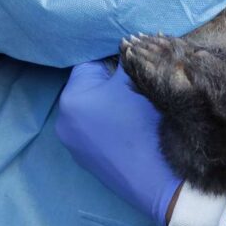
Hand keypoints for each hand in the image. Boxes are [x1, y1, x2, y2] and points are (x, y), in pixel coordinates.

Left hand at [56, 60, 182, 225]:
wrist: (163, 183)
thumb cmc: (148, 126)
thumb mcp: (139, 82)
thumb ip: (128, 58)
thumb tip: (127, 42)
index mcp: (71, 99)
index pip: (89, 63)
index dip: (114, 60)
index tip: (135, 66)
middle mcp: (63, 122)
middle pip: (89, 87)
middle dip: (110, 84)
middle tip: (137, 88)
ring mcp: (73, 145)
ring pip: (93, 110)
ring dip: (110, 105)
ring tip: (136, 111)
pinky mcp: (86, 161)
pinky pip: (96, 131)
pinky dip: (110, 126)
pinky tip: (132, 130)